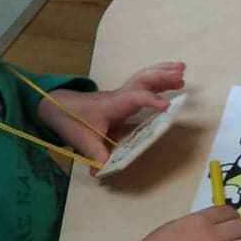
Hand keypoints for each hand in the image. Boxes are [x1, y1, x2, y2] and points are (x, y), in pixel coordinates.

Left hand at [40, 62, 185, 164]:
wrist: (58, 106)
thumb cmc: (72, 119)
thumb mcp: (82, 139)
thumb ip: (95, 154)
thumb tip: (101, 171)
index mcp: (112, 105)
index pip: (134, 98)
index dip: (150, 100)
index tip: (166, 106)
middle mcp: (120, 96)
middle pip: (142, 80)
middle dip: (161, 76)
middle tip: (180, 73)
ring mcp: (123, 94)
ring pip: (144, 78)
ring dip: (163, 72)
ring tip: (182, 69)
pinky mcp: (126, 96)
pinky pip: (145, 84)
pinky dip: (160, 78)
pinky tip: (175, 79)